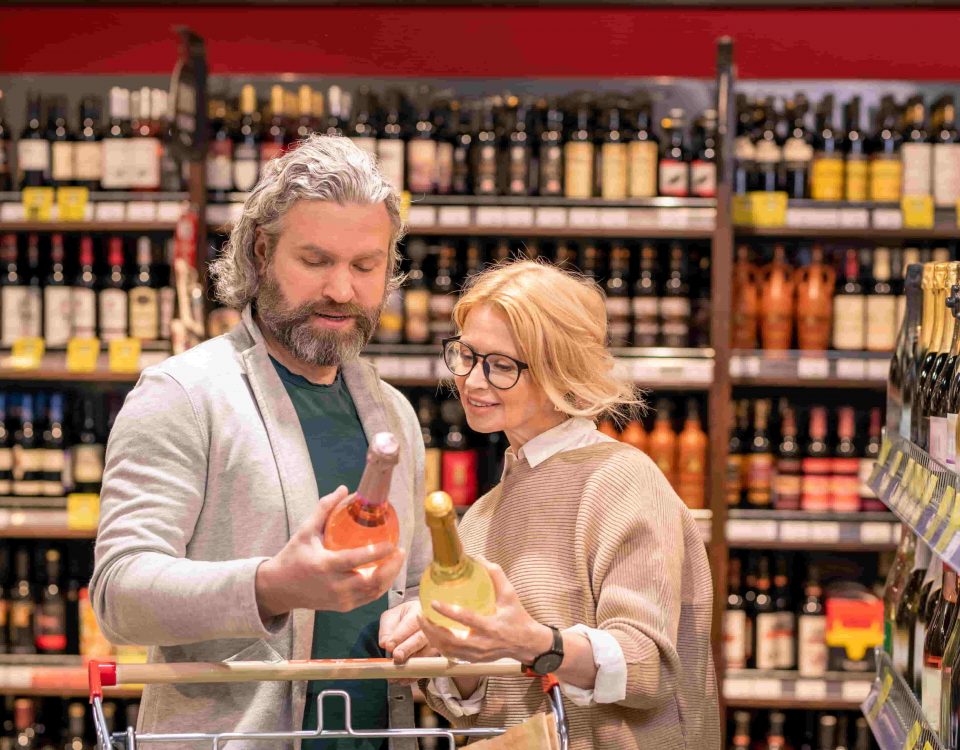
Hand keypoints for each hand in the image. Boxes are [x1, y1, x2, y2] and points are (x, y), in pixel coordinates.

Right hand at [255, 485, 404, 618]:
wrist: (279, 588)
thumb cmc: (293, 556)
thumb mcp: (305, 531)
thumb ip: (324, 509)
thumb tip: (344, 488)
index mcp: (325, 566)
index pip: (355, 560)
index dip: (376, 553)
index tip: (392, 543)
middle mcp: (334, 586)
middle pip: (371, 581)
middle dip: (391, 567)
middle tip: (401, 551)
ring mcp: (340, 600)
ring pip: (373, 592)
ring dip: (390, 577)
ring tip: (398, 559)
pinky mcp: (343, 607)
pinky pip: (368, 598)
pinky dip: (381, 586)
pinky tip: (387, 572)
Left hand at [379, 600, 438, 683]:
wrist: (414, 620)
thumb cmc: (402, 618)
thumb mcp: (390, 617)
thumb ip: (386, 629)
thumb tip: (385, 643)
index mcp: (419, 611)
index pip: (411, 624)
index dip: (400, 636)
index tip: (389, 645)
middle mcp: (432, 626)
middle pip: (421, 639)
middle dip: (408, 649)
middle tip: (396, 657)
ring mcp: (437, 642)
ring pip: (426, 654)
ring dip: (411, 665)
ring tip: (396, 673)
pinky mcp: (436, 656)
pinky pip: (427, 667)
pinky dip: (415, 675)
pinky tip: (404, 679)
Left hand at [418, 559, 552, 663]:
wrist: (526, 643)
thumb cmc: (517, 617)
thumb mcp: (510, 594)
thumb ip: (496, 575)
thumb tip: (478, 557)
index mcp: (492, 626)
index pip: (467, 619)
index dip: (449, 612)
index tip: (434, 602)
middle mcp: (483, 643)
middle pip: (451, 641)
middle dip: (431, 629)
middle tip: (420, 614)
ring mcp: (477, 655)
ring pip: (448, 650)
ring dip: (431, 637)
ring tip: (422, 622)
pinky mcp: (474, 660)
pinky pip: (451, 655)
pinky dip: (438, 645)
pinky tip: (431, 634)